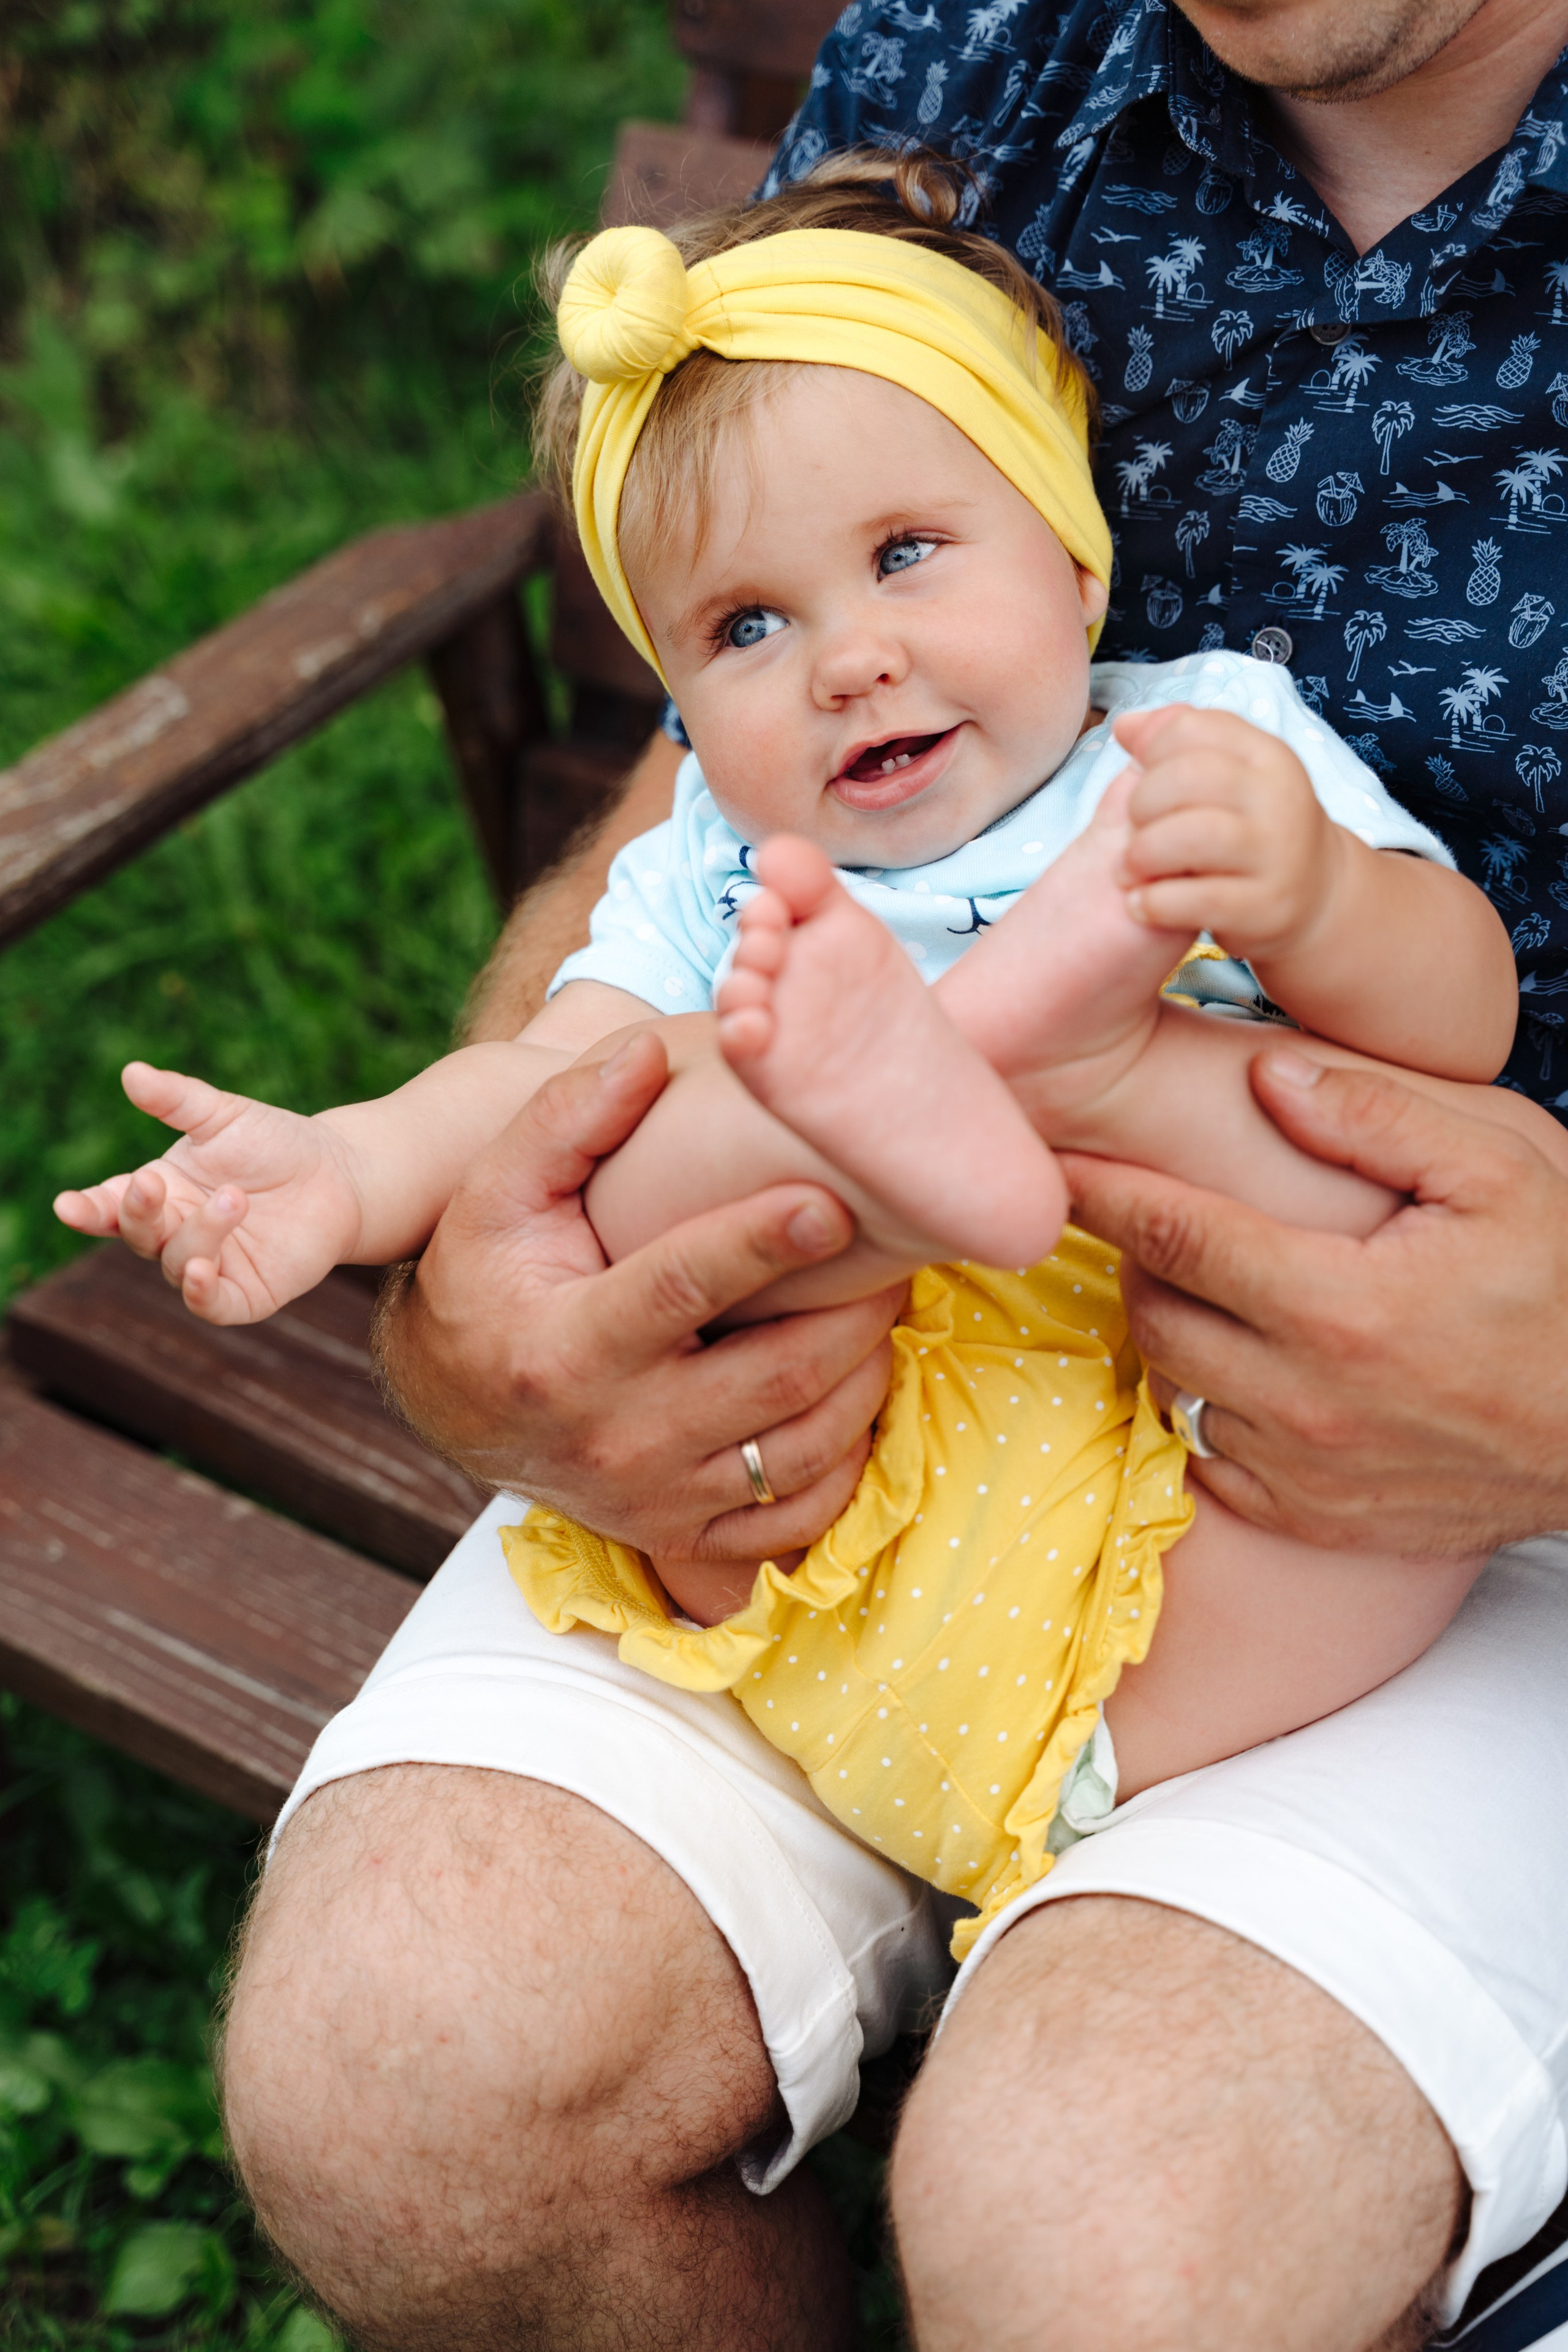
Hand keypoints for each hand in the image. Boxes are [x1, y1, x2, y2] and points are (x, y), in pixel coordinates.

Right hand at [53, 1062, 362, 1323]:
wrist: (340, 1174)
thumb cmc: (274, 1142)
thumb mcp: (223, 1114)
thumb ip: (176, 1099)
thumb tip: (132, 1072)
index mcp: (160, 1194)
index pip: (109, 1206)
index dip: (86, 1209)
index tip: (67, 1205)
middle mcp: (175, 1234)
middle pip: (139, 1234)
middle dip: (139, 1212)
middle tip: (151, 1183)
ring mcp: (210, 1267)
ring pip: (178, 1264)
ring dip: (198, 1233)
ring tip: (234, 1197)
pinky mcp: (245, 1295)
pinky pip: (212, 1305)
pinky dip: (201, 1293)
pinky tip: (201, 1272)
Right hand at [377, 1030, 901, 1564]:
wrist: (450, 1401)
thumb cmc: (486, 1276)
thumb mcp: (498, 1190)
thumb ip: (568, 1117)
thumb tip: (650, 1055)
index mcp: (565, 1350)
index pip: (682, 1290)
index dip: (763, 1245)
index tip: (834, 1201)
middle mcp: (614, 1440)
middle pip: (778, 1378)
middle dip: (854, 1311)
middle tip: (891, 1250)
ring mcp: (655, 1501)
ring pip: (806, 1447)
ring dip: (865, 1373)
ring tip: (877, 1308)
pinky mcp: (684, 1537)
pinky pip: (802, 1515)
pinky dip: (848, 1454)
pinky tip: (850, 1388)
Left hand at [1060, 1048, 1567, 1555]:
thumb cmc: (1567, 1292)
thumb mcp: (1501, 1174)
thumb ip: (1378, 1117)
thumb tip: (1269, 1075)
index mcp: (1340, 1307)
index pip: (1174, 1235)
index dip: (1103, 1191)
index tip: (1057, 1162)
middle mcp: (1305, 1398)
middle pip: (1153, 1313)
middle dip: (1137, 1257)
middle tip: (1157, 1216)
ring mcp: (1302, 1469)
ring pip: (1173, 1384)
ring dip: (1170, 1328)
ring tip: (1207, 1283)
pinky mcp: (1309, 1516)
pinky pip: (1205, 1455)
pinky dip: (1205, 1402)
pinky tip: (1243, 1361)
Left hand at [1111, 704, 1340, 961]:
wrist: (1316, 896)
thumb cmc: (1252, 830)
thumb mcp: (1229, 777)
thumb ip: (1177, 744)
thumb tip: (1125, 725)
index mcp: (1267, 756)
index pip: (1192, 729)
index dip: (1150, 751)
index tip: (1142, 777)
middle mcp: (1278, 799)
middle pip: (1186, 778)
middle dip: (1141, 802)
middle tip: (1132, 829)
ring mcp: (1276, 855)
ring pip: (1191, 837)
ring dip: (1142, 853)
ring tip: (1127, 869)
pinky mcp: (1265, 907)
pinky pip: (1197, 900)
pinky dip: (1155, 902)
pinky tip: (1140, 905)